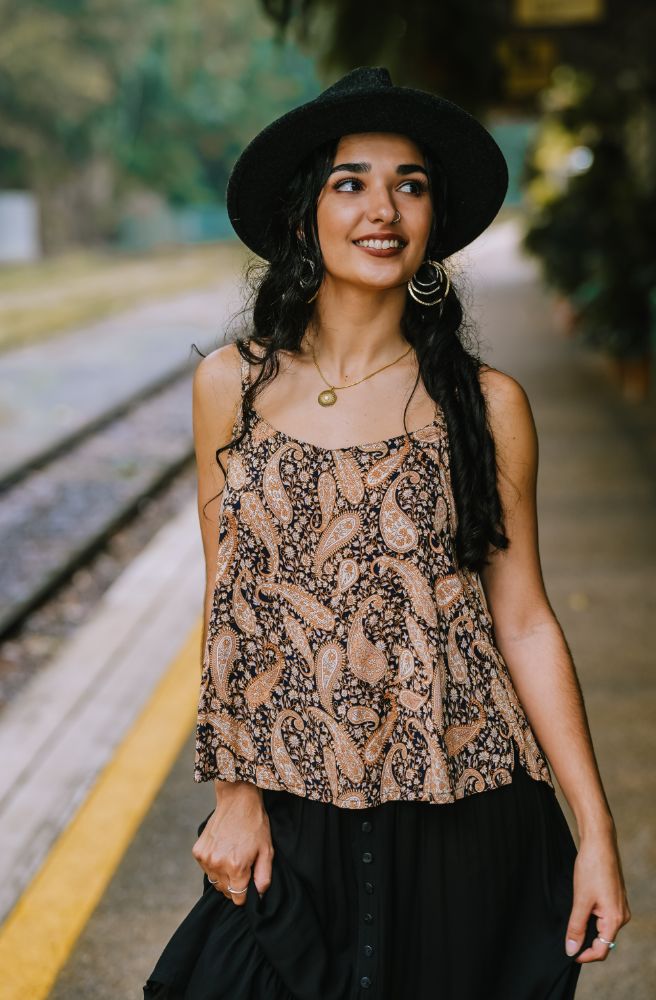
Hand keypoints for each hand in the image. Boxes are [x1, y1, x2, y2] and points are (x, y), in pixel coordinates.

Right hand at [192, 783, 273, 905]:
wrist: (237, 800)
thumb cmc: (255, 824)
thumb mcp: (267, 851)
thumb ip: (263, 876)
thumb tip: (259, 895)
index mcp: (236, 867)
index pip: (238, 898)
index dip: (245, 893)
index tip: (248, 882)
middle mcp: (218, 864)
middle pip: (225, 891)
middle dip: (234, 884)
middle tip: (241, 866)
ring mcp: (206, 858)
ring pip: (215, 881)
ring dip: (223, 875)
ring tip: (231, 856)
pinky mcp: (198, 851)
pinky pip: (206, 868)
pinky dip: (213, 864)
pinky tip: (222, 850)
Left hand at [565, 828, 630, 962]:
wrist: (599, 843)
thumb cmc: (592, 868)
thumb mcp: (580, 900)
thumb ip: (576, 926)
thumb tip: (571, 949)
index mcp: (615, 919)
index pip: (602, 949)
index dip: (584, 955)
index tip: (569, 953)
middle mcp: (621, 915)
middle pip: (603, 940)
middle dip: (585, 941)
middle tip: (566, 936)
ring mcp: (619, 906)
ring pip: (602, 927)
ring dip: (587, 928)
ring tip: (571, 920)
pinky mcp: (614, 898)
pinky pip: (603, 916)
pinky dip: (591, 917)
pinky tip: (579, 908)